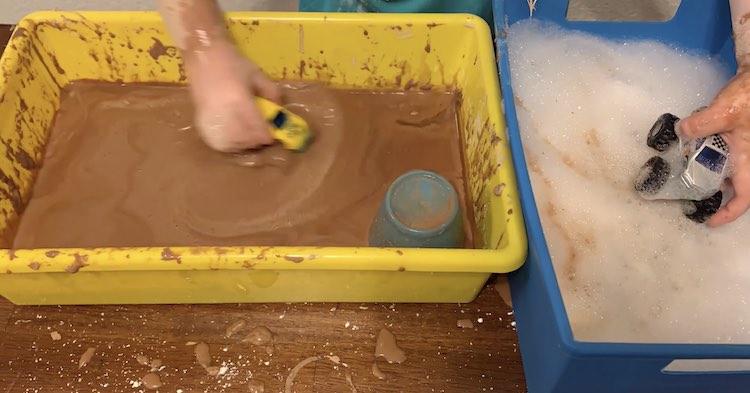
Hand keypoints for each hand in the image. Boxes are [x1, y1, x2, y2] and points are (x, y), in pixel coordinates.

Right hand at [185, 41, 281, 152]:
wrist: (204, 55)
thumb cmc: (232, 63)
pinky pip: (216, 142)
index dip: (267, 135)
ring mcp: (210, 118)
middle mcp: (224, 112)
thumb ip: (271, 92)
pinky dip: (228, 145)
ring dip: (243, 145)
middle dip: (256, 142)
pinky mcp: (201, 120)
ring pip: (230, 143)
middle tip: (263, 138)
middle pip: (244, 138)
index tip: (272, 136)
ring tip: (250, 139)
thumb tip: (280, 109)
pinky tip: (234, 139)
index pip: (256, 127)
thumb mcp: (257, 75)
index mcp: (239, 100)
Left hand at [677, 67, 749, 226]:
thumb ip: (700, 124)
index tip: (710, 221)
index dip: (729, 213)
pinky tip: (690, 148)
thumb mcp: (724, 111)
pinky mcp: (736, 136)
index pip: (745, 197)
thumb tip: (680, 132)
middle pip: (732, 185)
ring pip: (725, 169)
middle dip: (711, 191)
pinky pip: (721, 153)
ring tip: (684, 171)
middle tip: (686, 191)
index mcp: (749, 159)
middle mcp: (747, 157)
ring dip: (706, 172)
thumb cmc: (749, 95)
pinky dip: (707, 155)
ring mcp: (742, 147)